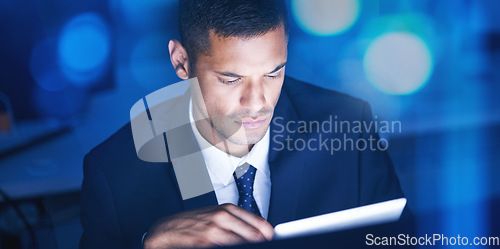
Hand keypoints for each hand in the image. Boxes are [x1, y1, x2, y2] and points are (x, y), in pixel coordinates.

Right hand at [143, 203, 273, 248]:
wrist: (166, 229)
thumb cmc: (191, 223)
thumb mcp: (215, 216)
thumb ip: (236, 222)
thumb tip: (259, 232)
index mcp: (227, 209)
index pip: (259, 223)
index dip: (268, 235)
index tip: (273, 239)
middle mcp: (222, 217)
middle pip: (254, 235)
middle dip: (260, 243)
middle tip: (264, 245)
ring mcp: (214, 230)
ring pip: (243, 242)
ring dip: (249, 246)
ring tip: (252, 247)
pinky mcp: (206, 242)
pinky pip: (228, 247)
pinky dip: (235, 248)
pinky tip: (236, 248)